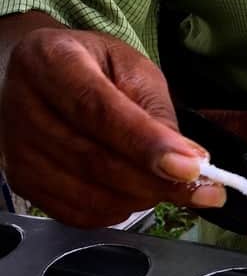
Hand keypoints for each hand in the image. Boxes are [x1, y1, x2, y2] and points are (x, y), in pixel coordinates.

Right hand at [0, 24, 224, 226]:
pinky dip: (117, 209)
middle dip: (156, 182)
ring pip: (90, 194)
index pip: (98, 111)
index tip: (190, 168)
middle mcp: (24, 105)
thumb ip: (158, 115)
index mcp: (50, 61)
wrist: (45, 80)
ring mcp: (18, 149)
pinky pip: (79, 213)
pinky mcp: (22, 182)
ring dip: (140, 197)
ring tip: (163, 182)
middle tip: (200, 189)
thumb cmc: (95, 70)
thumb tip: (188, 164)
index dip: (147, 144)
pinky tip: (131, 191)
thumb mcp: (134, 71)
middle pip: (95, 160)